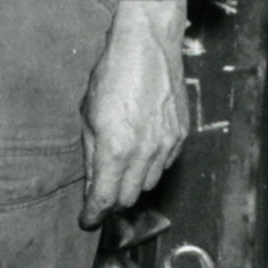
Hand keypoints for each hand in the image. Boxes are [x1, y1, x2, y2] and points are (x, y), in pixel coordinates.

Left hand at [79, 0, 188, 227]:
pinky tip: (139, 152)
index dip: (93, 216)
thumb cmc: (112, 75)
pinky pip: (164, 165)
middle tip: (100, 195)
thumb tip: (91, 183)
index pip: (104, 199)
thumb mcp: (88, 115)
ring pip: (148, 184)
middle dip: (111, 201)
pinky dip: (150, 167)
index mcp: (115, 149)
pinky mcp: (181, 136)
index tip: (87, 221)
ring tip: (118, 170)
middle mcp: (144, 152)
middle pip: (128, 198)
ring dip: (131, 184)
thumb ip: (90, 154)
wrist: (148, 46)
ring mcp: (166, 145)